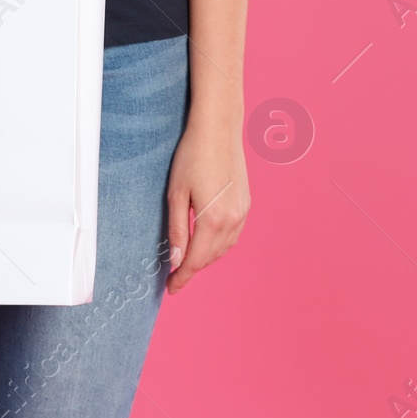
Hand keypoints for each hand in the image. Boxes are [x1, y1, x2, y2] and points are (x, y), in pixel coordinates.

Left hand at [165, 111, 249, 294]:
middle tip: (174, 276)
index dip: (182, 277)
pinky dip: (219, 245)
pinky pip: (233, 235)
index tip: (170, 288)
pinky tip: (206, 242)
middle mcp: (232, 220)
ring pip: (224, 248)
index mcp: (213, 220)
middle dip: (192, 269)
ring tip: (188, 261)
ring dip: (206, 258)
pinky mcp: (246, 204)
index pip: (196, 261)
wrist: (218, 129)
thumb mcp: (176, 194)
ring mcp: (243, 212)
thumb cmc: (192, 157)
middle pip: (210, 257)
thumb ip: (177, 230)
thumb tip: (176, 260)